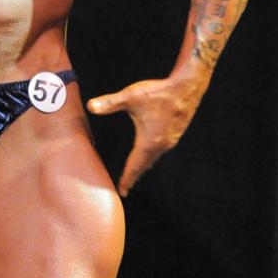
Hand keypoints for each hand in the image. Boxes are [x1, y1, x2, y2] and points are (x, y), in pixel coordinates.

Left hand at [87, 75, 204, 196]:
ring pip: (153, 159)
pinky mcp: (176, 134)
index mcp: (149, 141)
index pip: (134, 166)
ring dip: (143, 167)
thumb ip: (110, 103)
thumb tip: (90, 106)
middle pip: (145, 166)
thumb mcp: (132, 96)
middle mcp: (162, 145)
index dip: (127, 178)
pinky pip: (160, 151)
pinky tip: (148, 155)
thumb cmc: (159, 92)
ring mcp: (170, 140)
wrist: (187, 86)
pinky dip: (151, 157)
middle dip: (134, 176)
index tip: (121, 190)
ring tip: (134, 174)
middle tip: (125, 187)